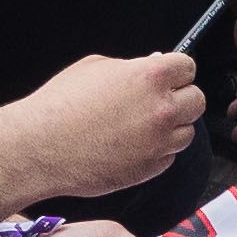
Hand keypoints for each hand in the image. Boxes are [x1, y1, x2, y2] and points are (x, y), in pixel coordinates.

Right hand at [20, 51, 205, 199]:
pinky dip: (156, 152)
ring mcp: (158, 142)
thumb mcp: (95, 67)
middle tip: (157, 102)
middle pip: (196, 100)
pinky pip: (168, 157)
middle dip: (179, 99)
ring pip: (186, 132)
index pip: (188, 68)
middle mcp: (161, 109)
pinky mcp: (150, 169)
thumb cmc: (60, 105)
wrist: (40, 147)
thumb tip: (151, 67)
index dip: (175, 72)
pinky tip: (130, 146)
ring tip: (140, 126)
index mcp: (150, 77)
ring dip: (171, 128)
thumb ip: (131, 67)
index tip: (166, 78)